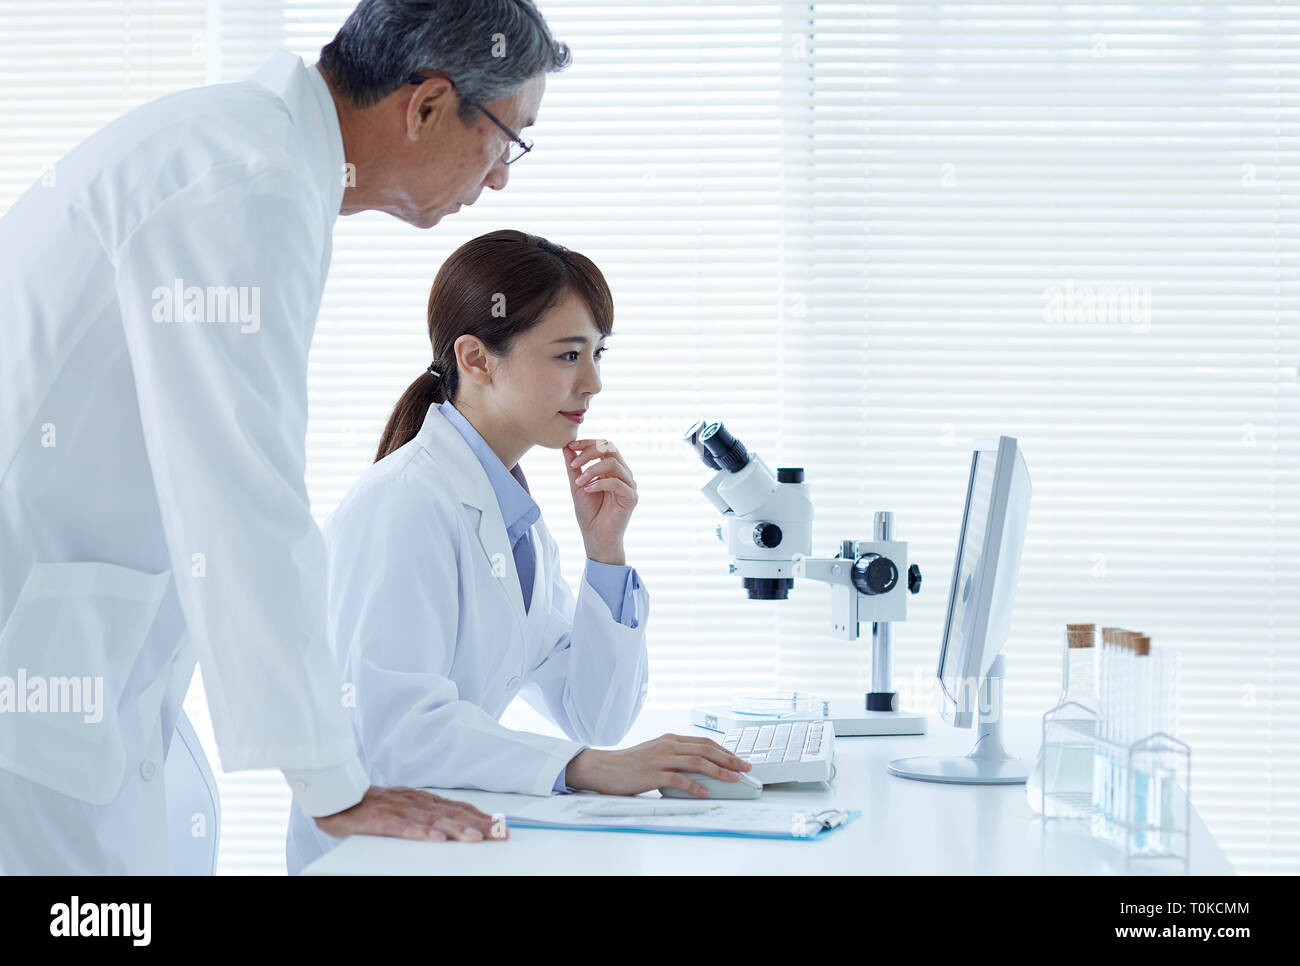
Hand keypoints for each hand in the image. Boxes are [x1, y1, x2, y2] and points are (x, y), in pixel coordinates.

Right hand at [313, 785, 504, 842]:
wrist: (337, 796)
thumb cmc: (371, 807)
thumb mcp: (404, 808)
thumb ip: (427, 816)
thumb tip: (455, 826)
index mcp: (423, 800)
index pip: (458, 807)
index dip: (481, 816)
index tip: (501, 825)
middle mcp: (415, 802)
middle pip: (452, 813)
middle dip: (478, 824)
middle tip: (499, 833)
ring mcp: (398, 809)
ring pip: (432, 820)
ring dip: (456, 829)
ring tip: (476, 838)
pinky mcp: (380, 819)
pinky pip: (402, 827)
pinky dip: (420, 832)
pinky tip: (435, 839)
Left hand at [564, 438, 636, 563]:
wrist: (596, 537)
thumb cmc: (589, 513)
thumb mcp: (577, 485)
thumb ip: (574, 466)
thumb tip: (567, 446)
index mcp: (612, 469)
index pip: (604, 445)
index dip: (587, 442)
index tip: (570, 446)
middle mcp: (623, 474)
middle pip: (611, 448)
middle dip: (589, 452)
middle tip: (574, 464)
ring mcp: (629, 485)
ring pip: (613, 463)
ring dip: (592, 470)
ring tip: (578, 482)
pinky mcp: (631, 498)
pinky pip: (617, 482)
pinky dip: (599, 483)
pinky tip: (588, 489)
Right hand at [565, 734, 751, 797]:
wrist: (603, 768)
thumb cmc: (629, 763)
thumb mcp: (655, 752)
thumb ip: (675, 755)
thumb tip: (698, 765)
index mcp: (670, 739)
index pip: (704, 741)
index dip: (725, 750)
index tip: (739, 759)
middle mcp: (668, 745)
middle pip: (706, 749)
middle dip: (730, 759)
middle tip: (746, 767)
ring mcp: (660, 759)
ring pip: (697, 762)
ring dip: (719, 771)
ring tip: (734, 779)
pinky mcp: (652, 774)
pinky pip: (678, 779)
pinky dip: (694, 786)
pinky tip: (705, 792)